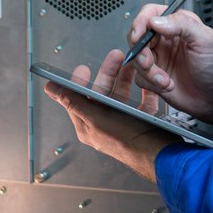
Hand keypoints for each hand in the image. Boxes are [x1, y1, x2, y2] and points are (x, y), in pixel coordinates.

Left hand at [44, 51, 174, 181]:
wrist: (160, 155)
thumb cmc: (127, 141)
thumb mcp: (97, 120)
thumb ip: (75, 103)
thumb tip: (52, 90)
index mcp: (89, 126)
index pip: (78, 99)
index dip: (79, 82)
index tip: (84, 68)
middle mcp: (105, 123)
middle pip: (102, 92)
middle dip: (108, 72)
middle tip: (115, 57)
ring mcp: (124, 120)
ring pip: (122, 93)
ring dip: (126, 76)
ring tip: (131, 64)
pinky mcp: (142, 120)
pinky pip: (142, 100)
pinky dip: (144, 89)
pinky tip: (145, 80)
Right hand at [127, 5, 212, 143]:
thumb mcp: (205, 40)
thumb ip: (182, 25)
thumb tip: (156, 20)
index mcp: (177, 25)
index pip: (150, 14)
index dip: (140, 22)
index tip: (139, 34)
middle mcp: (165, 40)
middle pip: (137, 37)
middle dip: (140, 51)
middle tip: (148, 61)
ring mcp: (159, 59)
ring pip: (136, 59)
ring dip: (148, 71)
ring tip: (164, 78)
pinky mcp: (154, 78)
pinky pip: (140, 78)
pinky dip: (152, 83)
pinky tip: (168, 85)